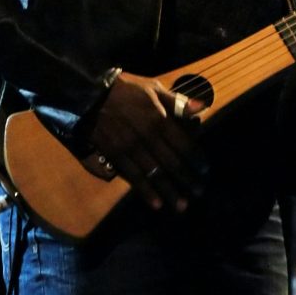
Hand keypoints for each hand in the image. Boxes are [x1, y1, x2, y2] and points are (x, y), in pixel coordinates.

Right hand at [89, 72, 205, 211]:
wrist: (90, 94)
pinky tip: (156, 203)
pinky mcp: (115, 156)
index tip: (205, 170)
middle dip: (187, 179)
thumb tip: (202, 108)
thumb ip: (177, 101)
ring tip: (182, 205)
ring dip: (169, 191)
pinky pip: (133, 177)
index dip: (196, 159)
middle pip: (171, 163)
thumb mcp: (154, 88)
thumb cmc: (126, 89)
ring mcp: (130, 148)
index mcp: (159, 119)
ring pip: (154, 174)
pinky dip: (145, 191)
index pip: (183, 144)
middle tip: (199, 192)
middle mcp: (147, 137)